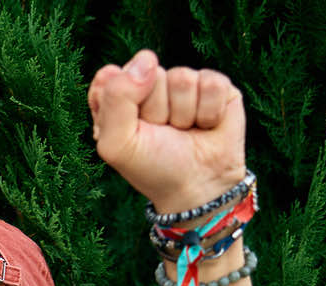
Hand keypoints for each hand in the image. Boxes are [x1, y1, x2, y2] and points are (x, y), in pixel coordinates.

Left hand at [88, 49, 246, 213]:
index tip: (131, 131)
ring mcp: (183, 84)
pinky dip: (208, 112)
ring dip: (183, 114)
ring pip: (181, 78)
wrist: (197, 187)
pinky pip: (211, 83)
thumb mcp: (116, 144)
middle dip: (155, 111)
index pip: (110, 78)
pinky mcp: (215, 86)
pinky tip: (206, 125)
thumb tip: (147, 58)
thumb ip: (116, 98)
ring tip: (184, 131)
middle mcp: (149, 85)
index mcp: (118, 97)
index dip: (122, 105)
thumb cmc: (153, 167)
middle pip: (148, 75)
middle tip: (162, 133)